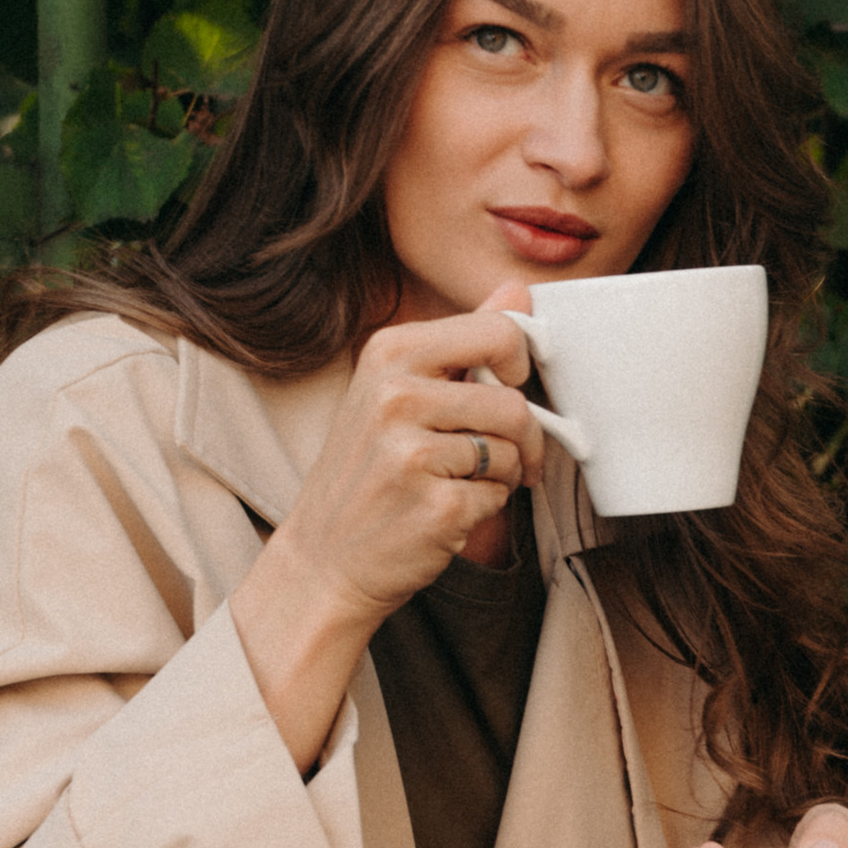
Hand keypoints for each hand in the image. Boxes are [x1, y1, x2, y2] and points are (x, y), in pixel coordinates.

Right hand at [262, 297, 547, 628]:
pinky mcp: (436, 507)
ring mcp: (413, 455)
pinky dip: (485, 508)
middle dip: (524, 437)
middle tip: (508, 455)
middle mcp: (396, 397)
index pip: (499, 332)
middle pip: (513, 402)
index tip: (511, 386)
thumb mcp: (396, 389)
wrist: (323, 557)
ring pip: (510, 452)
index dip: (521, 365)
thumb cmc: (366, 472)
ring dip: (502, 474)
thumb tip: (518, 290)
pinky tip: (446, 511)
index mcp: (390, 354)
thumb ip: (461, 341)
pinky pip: (497, 496)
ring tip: (460, 482)